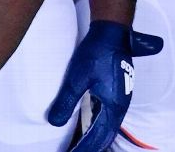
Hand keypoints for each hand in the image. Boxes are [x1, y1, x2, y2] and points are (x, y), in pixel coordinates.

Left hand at [47, 21, 163, 151]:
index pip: (100, 135)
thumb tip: (54, 122)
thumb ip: (66, 101)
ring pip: (108, 125)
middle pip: (107, 134)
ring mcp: (120, 98)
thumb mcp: (77, 79)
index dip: (87, 147)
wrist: (111, 33)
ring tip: (83, 145)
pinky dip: (99, 125)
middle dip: (92, 145)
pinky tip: (90, 125)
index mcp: (114, 106)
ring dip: (96, 137)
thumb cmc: (95, 54)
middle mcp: (120, 106)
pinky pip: (108, 115)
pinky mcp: (117, 91)